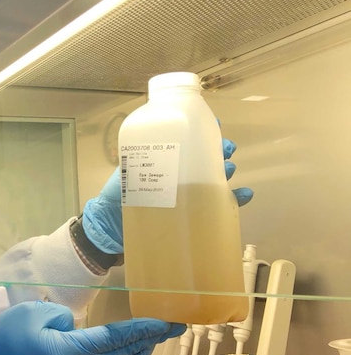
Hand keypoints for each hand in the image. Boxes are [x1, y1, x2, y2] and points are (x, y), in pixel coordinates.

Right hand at [0, 301, 184, 354]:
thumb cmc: (5, 338)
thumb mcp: (35, 313)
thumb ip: (65, 316)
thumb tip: (80, 327)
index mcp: (71, 352)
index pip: (118, 339)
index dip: (145, 330)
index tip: (168, 322)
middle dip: (149, 342)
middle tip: (170, 327)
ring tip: (150, 339)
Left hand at [83, 138, 253, 254]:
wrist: (111, 230)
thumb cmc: (117, 198)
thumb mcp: (126, 174)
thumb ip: (138, 162)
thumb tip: (154, 151)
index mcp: (163, 161)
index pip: (186, 141)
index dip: (201, 131)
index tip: (213, 124)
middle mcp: (177, 175)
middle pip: (204, 158)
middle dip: (218, 150)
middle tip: (226, 149)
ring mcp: (186, 194)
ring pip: (213, 178)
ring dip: (226, 171)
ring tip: (229, 169)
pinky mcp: (192, 214)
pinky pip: (216, 205)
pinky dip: (234, 199)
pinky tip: (243, 195)